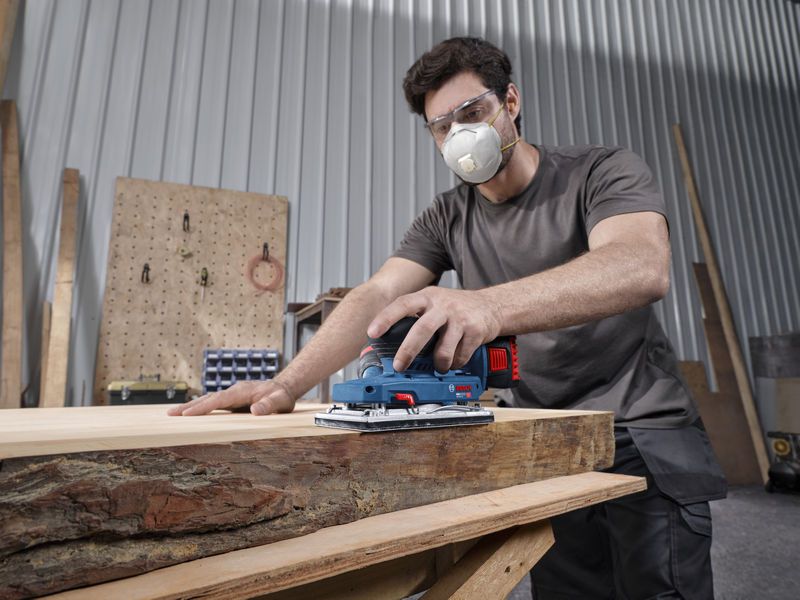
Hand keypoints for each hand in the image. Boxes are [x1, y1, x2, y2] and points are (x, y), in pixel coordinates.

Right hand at [166, 379, 294, 415]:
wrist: (284, 388)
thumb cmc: (282, 396)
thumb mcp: (280, 402)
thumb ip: (269, 405)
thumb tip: (255, 410)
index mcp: (242, 391)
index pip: (219, 399)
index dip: (203, 407)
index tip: (187, 413)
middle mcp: (233, 391)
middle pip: (208, 398)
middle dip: (189, 406)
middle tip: (170, 414)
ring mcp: (231, 395)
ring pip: (208, 400)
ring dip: (191, 407)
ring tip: (173, 414)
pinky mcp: (232, 401)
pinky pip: (213, 404)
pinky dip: (200, 408)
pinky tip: (190, 414)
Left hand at [367, 286, 500, 372]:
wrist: (492, 305)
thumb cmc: (456, 308)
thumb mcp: (433, 302)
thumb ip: (414, 316)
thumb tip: (386, 339)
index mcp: (427, 297)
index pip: (402, 305)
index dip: (385, 318)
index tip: (372, 333)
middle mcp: (443, 305)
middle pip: (422, 329)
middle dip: (408, 350)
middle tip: (400, 365)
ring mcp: (460, 318)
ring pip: (443, 349)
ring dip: (438, 363)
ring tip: (438, 365)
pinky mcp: (475, 331)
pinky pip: (460, 356)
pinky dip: (455, 363)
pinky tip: (455, 360)